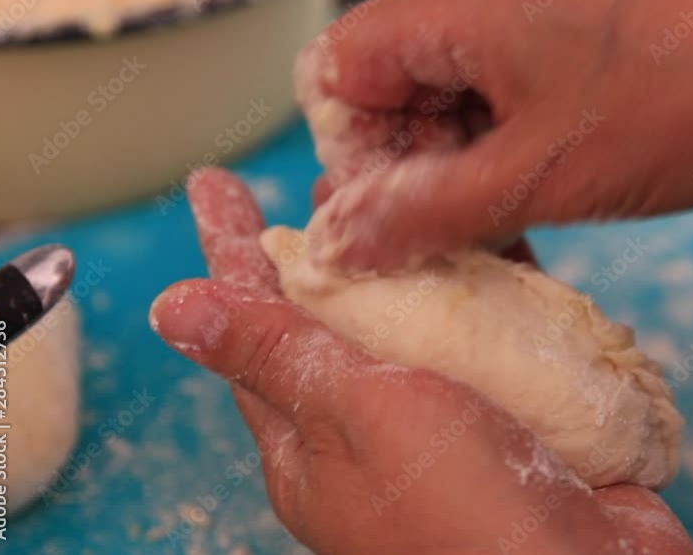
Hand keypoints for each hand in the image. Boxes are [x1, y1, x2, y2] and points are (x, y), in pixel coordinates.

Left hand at [150, 168, 692, 554]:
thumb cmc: (462, 515)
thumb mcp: (356, 419)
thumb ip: (277, 357)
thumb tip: (174, 310)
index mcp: (314, 443)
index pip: (255, 328)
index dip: (233, 252)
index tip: (215, 187)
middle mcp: (377, 430)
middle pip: (338, 317)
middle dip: (325, 244)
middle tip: (318, 177)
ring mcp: (450, 421)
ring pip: (418, 320)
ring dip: (407, 255)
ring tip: (395, 191)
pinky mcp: (518, 413)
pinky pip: (496, 332)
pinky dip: (491, 284)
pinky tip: (490, 239)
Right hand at [299, 0, 692, 271]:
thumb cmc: (684, 99)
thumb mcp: (540, 176)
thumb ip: (428, 212)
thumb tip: (345, 239)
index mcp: (454, 9)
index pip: (341, 73)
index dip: (353, 152)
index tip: (385, 216)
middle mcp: (478, 2)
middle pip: (390, 85)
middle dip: (406, 168)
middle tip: (445, 235)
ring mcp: (522, 19)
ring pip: (447, 97)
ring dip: (457, 168)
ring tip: (500, 221)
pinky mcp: (560, 41)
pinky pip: (498, 95)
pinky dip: (500, 149)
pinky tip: (531, 194)